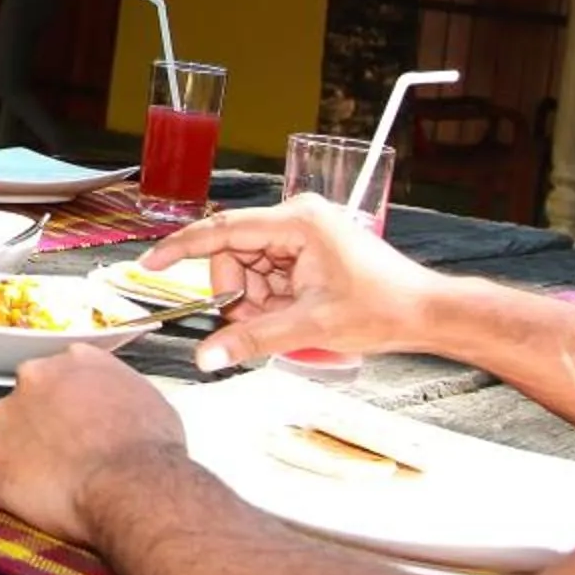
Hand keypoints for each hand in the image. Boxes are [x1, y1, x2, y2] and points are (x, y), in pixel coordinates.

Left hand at [0, 345, 188, 548]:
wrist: (130, 485)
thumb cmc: (148, 451)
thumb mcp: (147, 400)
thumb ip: (115, 392)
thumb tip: (112, 407)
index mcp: (75, 359)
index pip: (59, 375)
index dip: (66, 404)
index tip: (73, 424)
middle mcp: (35, 375)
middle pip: (28, 398)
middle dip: (39, 423)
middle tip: (61, 453)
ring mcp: (6, 413)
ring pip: (5, 430)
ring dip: (20, 450)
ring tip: (48, 479)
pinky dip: (6, 481)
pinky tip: (33, 494)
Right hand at [146, 194, 445, 370]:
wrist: (424, 311)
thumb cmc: (383, 307)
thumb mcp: (309, 327)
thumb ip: (252, 340)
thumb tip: (207, 356)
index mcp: (297, 221)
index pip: (222, 229)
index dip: (181, 249)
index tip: (150, 265)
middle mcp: (297, 219)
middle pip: (233, 254)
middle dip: (236, 294)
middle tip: (257, 324)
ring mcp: (302, 234)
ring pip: (248, 268)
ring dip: (255, 302)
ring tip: (287, 322)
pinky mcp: (307, 251)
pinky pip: (267, 275)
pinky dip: (269, 301)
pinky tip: (292, 316)